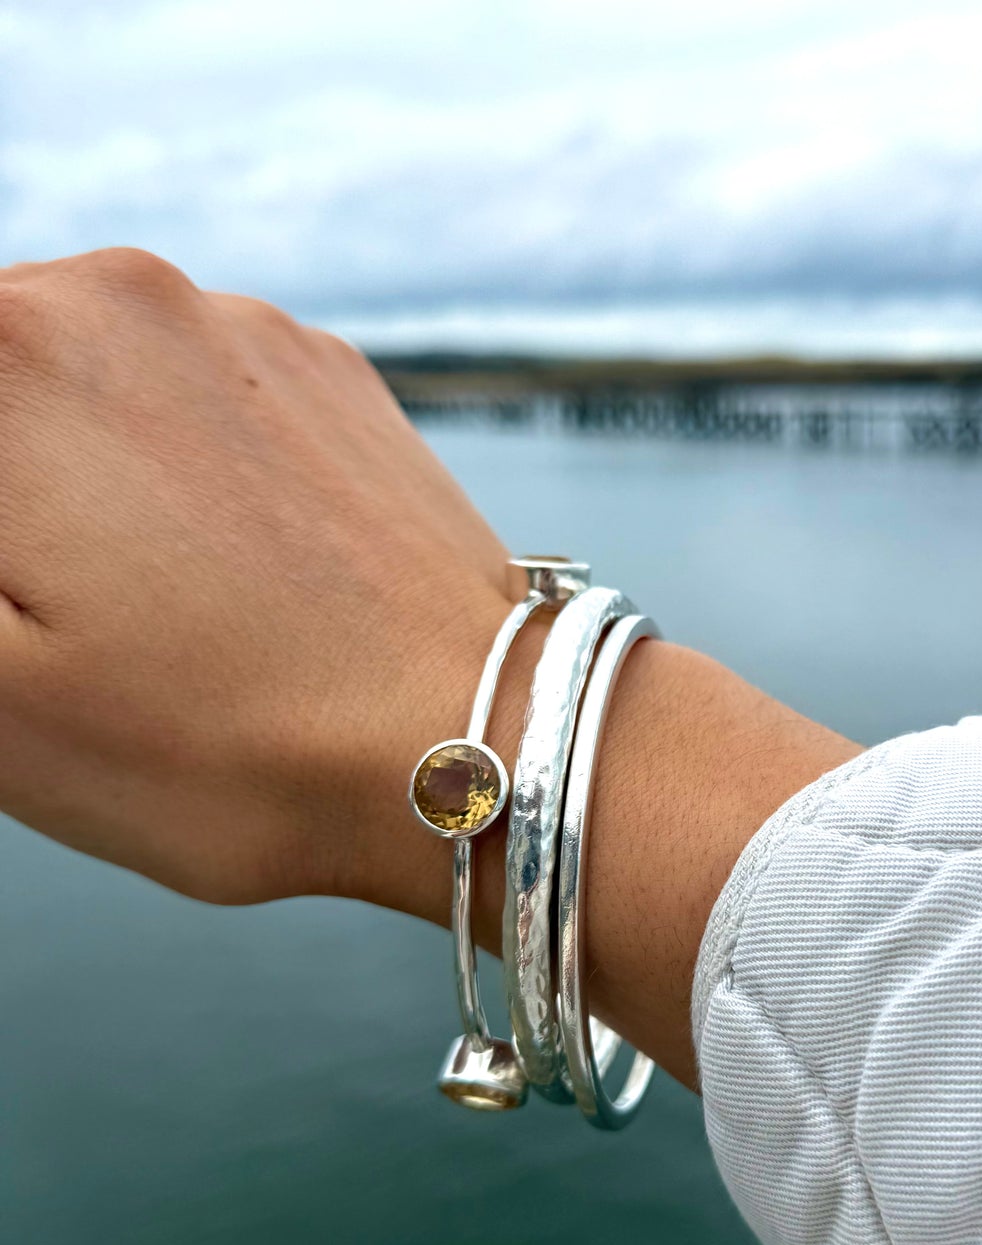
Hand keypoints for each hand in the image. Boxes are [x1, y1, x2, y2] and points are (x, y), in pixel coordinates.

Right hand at [0, 247, 511, 904]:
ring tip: (160, 604)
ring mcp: (247, 328)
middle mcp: (122, 295)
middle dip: (12, 498)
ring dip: (86, 478)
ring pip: (94, 386)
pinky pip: (206, 401)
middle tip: (73, 614)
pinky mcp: (333, 378)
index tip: (30, 592)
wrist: (471, 744)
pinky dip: (189, 467)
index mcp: (5, 352)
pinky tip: (241, 569)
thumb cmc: (232, 748)